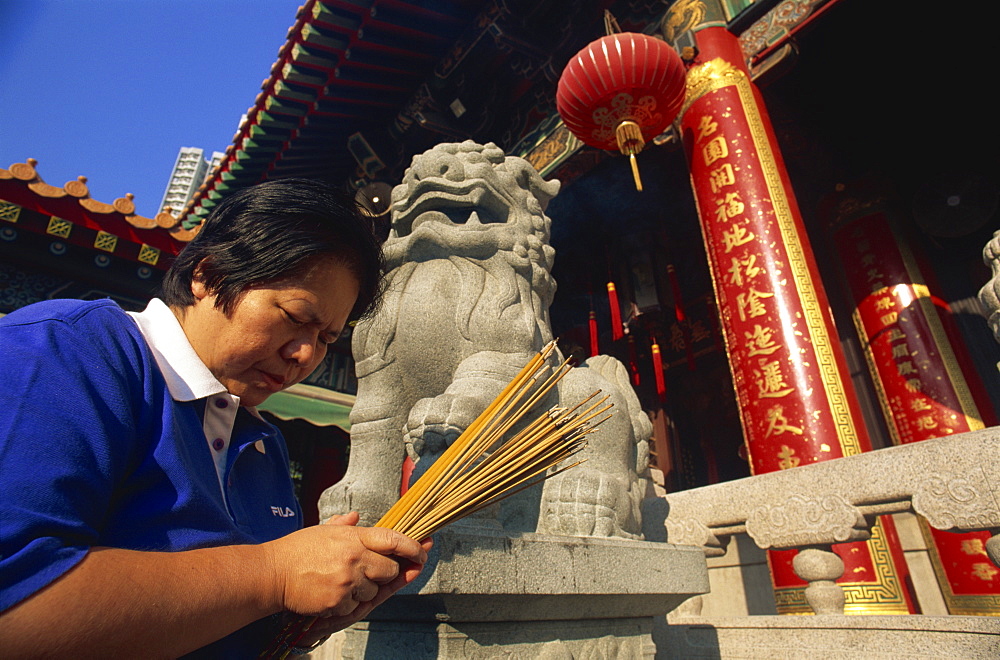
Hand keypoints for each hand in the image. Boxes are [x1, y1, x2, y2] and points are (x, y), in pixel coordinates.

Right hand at [262, 511, 429, 620]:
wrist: (271, 573)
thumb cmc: (296, 550)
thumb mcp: (322, 530)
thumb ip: (344, 525)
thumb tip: (357, 516)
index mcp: (352, 537)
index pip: (392, 539)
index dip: (412, 546)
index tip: (423, 548)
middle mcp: (354, 558)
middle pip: (390, 569)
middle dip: (387, 573)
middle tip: (371, 571)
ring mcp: (347, 581)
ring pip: (374, 591)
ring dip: (366, 590)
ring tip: (342, 581)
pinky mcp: (337, 601)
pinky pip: (355, 606)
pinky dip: (348, 604)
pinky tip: (333, 593)